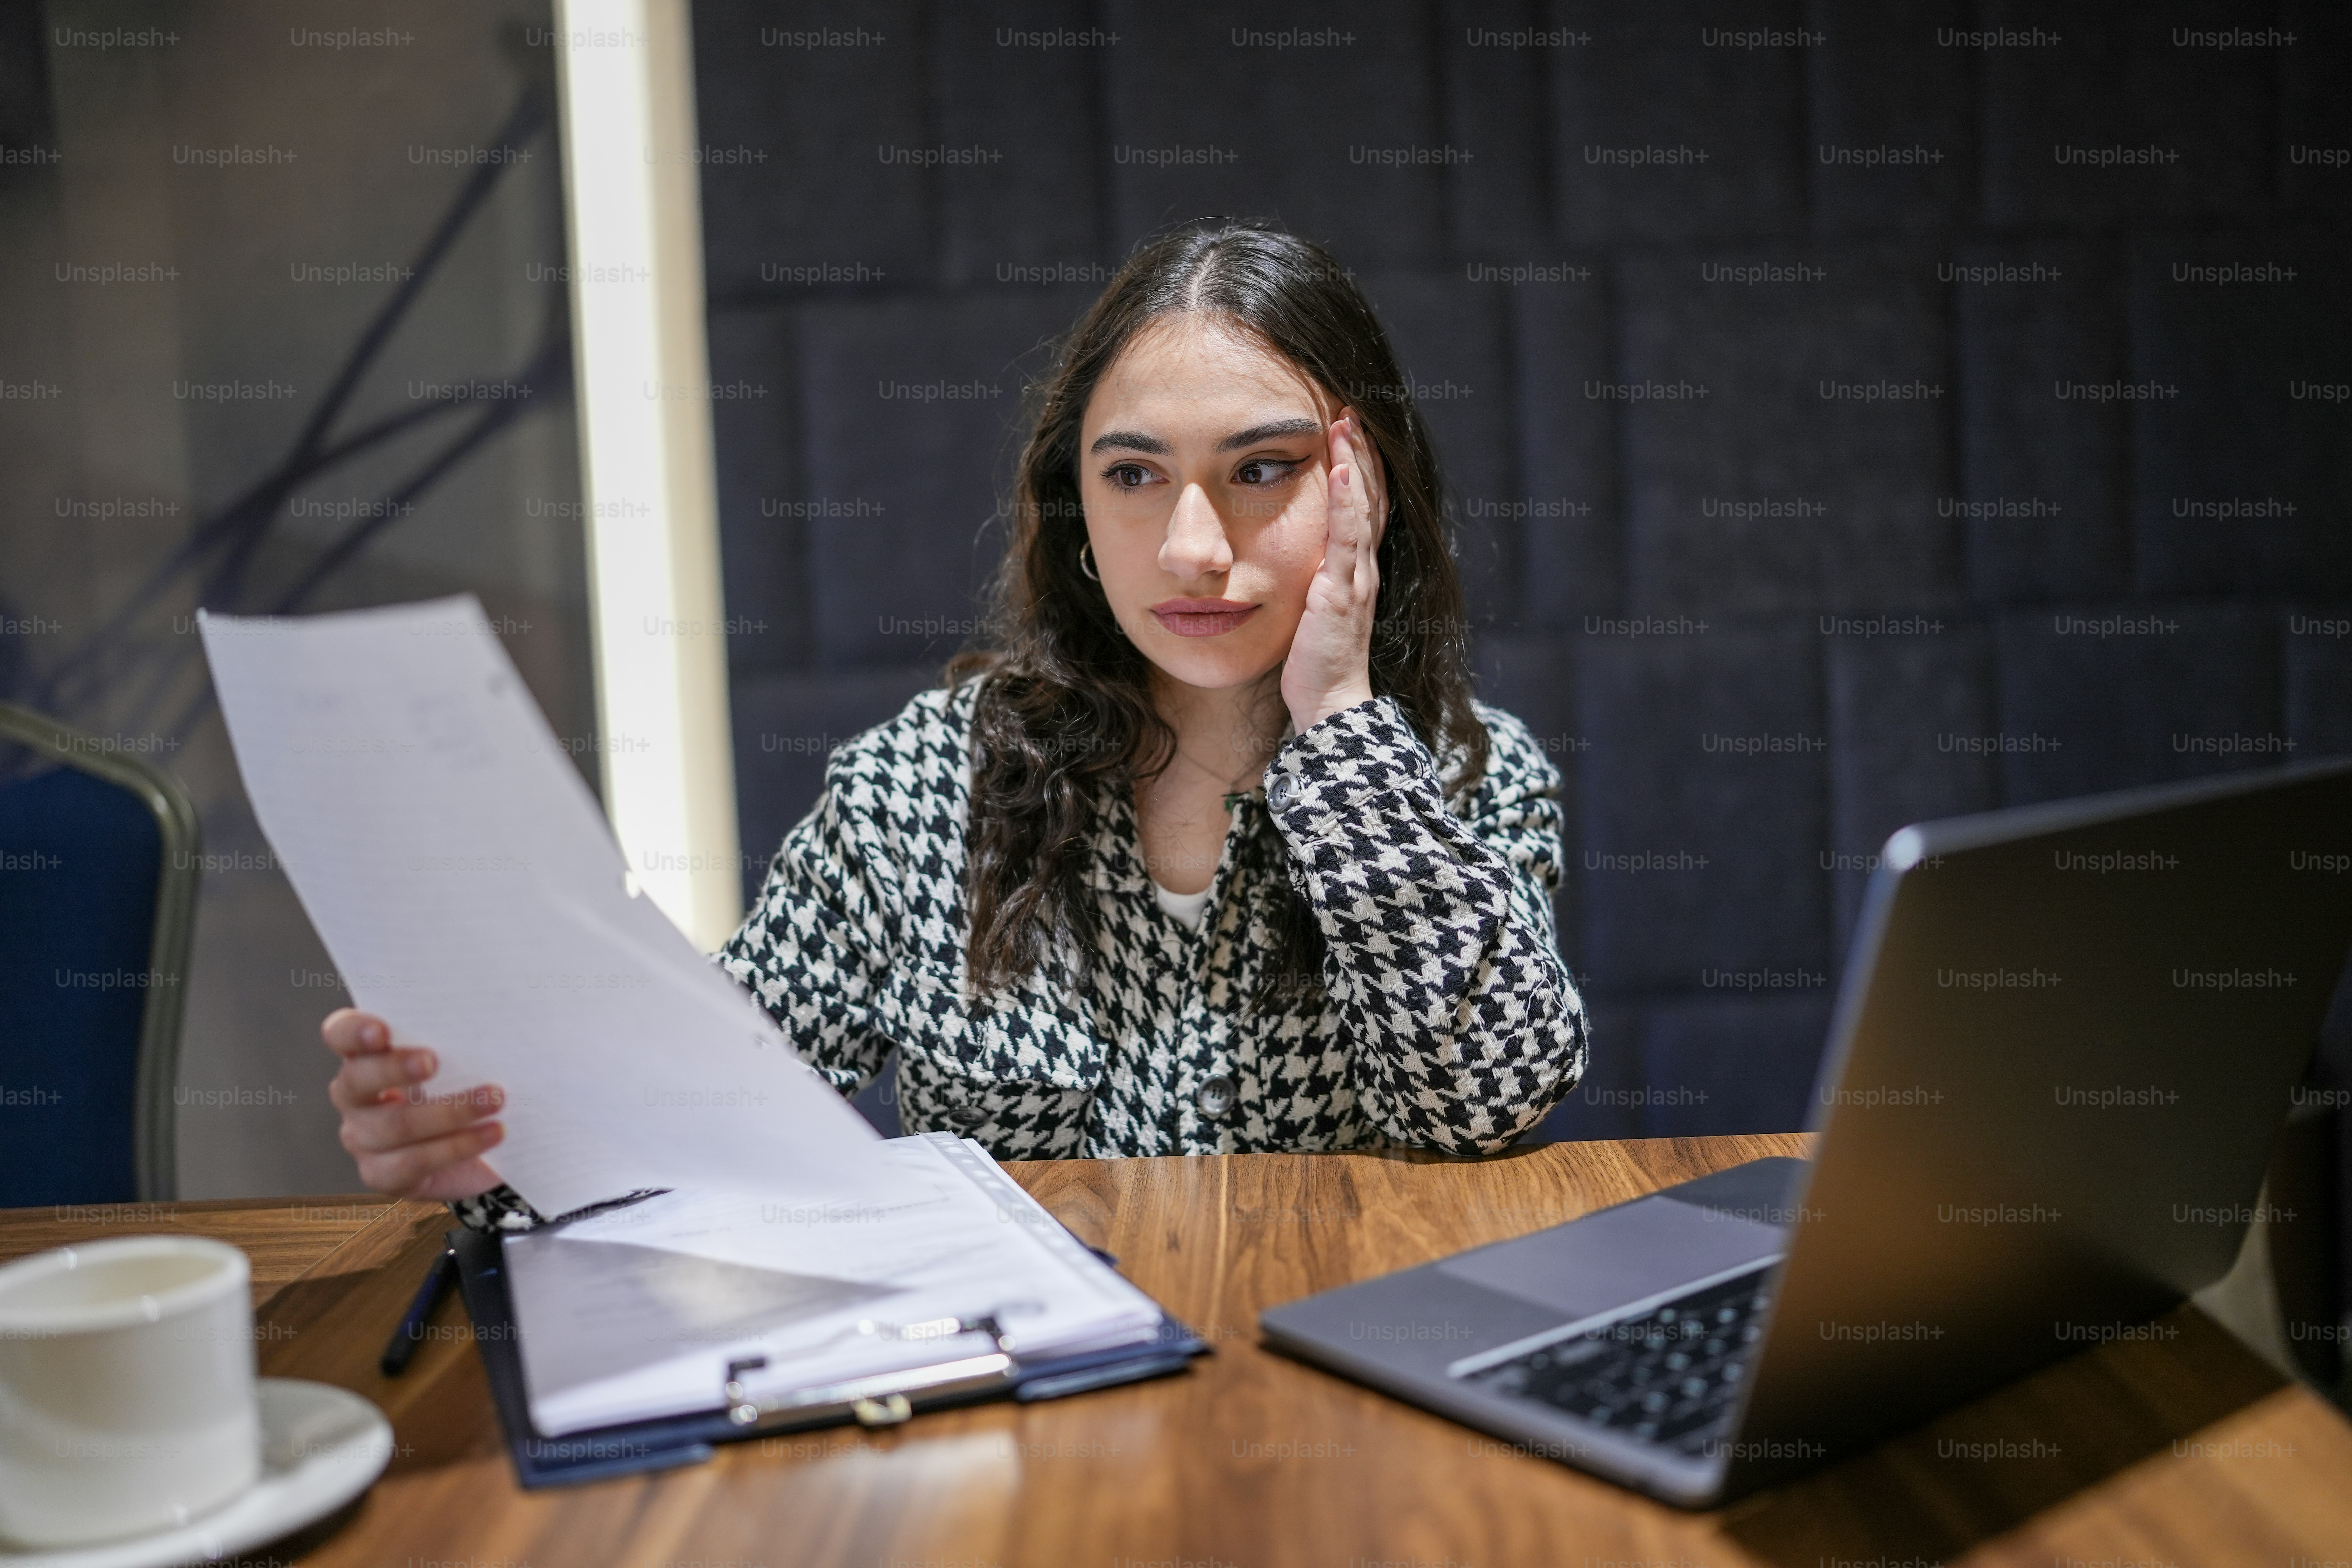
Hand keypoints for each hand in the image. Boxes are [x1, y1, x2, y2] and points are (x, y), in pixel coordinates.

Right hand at [323, 1008, 504, 1199]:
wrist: (479, 1149)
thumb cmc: (464, 1085)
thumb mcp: (459, 1057)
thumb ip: (458, 1038)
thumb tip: (493, 1020)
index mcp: (365, 1055)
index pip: (341, 1034)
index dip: (354, 1032)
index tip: (381, 1031)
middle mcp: (354, 1096)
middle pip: (358, 1080)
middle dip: (395, 1068)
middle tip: (434, 1062)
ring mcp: (362, 1138)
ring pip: (395, 1125)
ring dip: (450, 1111)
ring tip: (495, 1098)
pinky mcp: (382, 1174)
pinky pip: (416, 1162)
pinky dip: (459, 1146)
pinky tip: (493, 1132)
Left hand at [1280, 409, 1386, 732]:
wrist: (1329, 702)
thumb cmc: (1315, 661)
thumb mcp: (1311, 607)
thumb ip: (1310, 578)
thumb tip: (1294, 557)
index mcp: (1355, 569)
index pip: (1362, 506)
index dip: (1359, 467)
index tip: (1348, 429)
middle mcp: (1363, 567)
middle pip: (1368, 497)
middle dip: (1360, 452)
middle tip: (1350, 410)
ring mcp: (1357, 577)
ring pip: (1361, 508)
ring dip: (1355, 462)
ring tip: (1347, 423)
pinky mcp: (1341, 592)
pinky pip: (1347, 539)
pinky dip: (1346, 503)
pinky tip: (1340, 472)